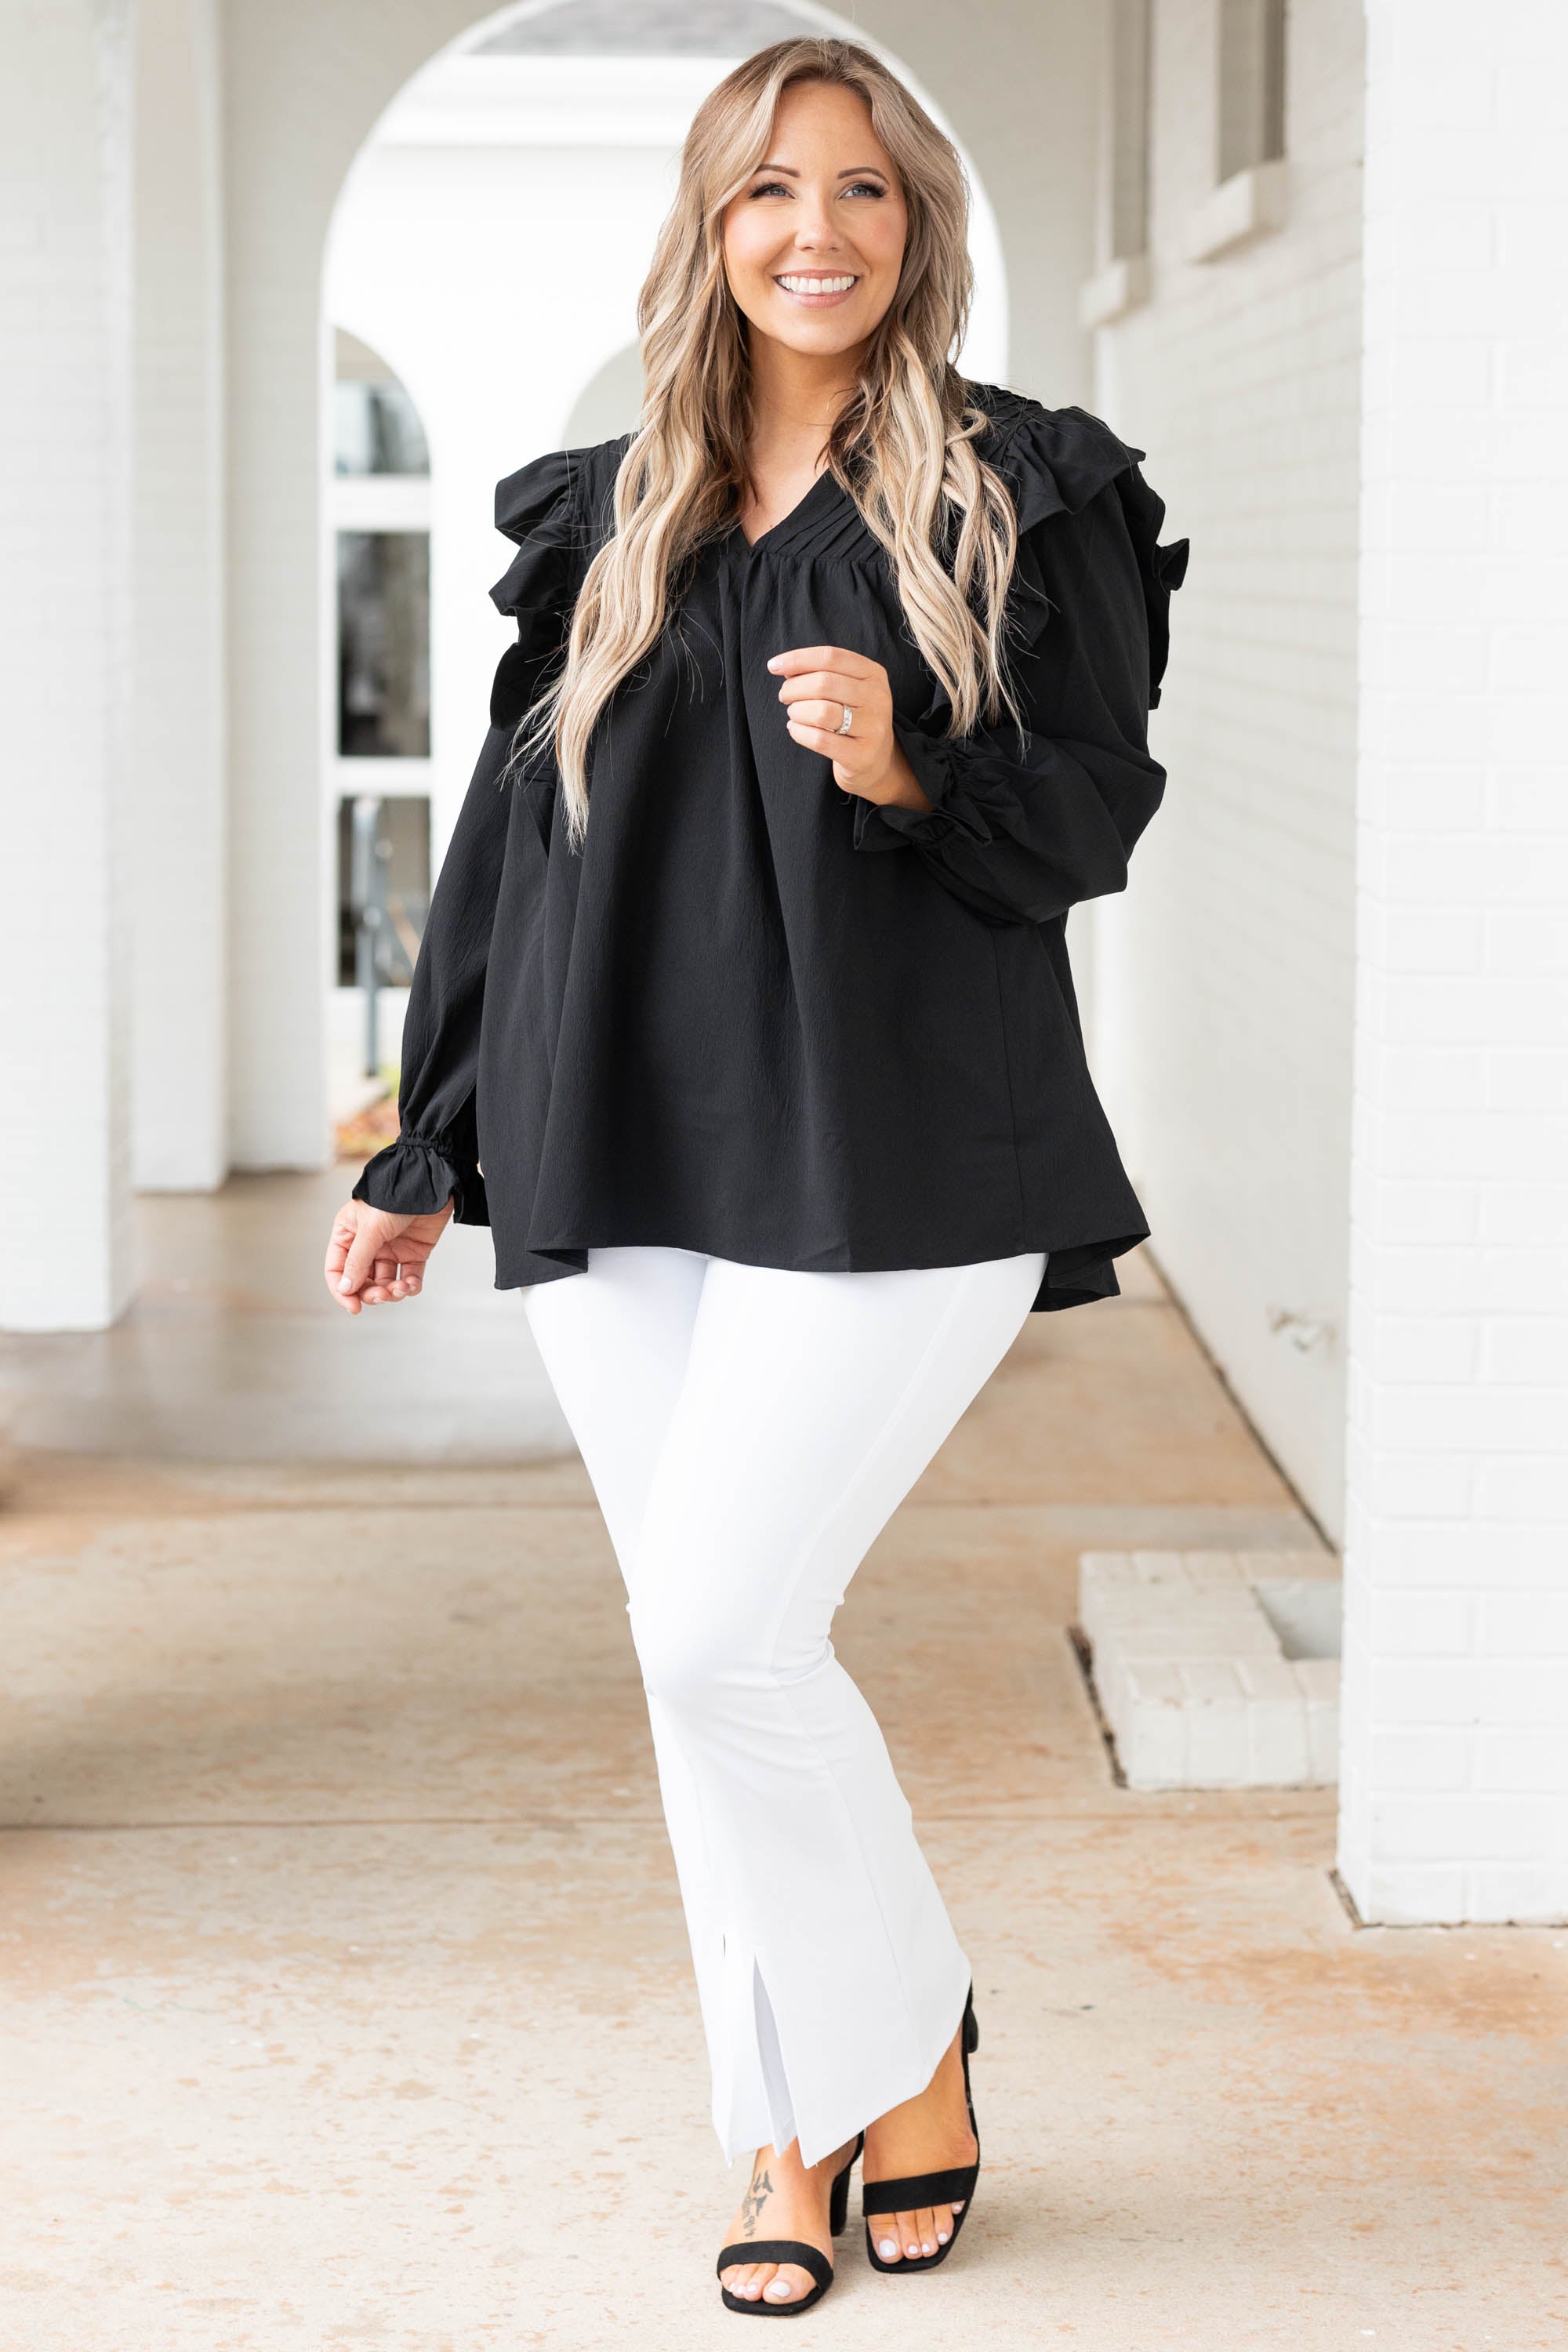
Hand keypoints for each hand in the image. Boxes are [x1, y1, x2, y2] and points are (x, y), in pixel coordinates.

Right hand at [324, 1198, 452, 1314]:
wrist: (430, 1181)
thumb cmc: (394, 1196)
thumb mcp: (370, 1229)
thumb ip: (357, 1261)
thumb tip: (345, 1289)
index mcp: (347, 1234)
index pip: (337, 1270)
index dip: (343, 1291)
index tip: (354, 1307)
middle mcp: (367, 1243)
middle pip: (362, 1281)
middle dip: (372, 1293)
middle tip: (383, 1295)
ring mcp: (391, 1248)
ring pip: (386, 1282)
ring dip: (393, 1291)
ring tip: (401, 1288)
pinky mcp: (414, 1251)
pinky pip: (409, 1277)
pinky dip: (410, 1286)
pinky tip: (412, 1285)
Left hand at [767, 645, 932, 811]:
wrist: (876, 761)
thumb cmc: (852, 719)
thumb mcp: (846, 690)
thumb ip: (820, 673)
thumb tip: (784, 667)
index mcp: (874, 674)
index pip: (830, 657)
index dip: (798, 659)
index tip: (773, 666)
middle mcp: (878, 698)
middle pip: (823, 683)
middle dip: (793, 689)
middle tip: (785, 697)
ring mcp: (873, 728)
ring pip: (821, 712)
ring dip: (797, 712)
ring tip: (794, 715)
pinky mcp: (861, 755)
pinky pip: (820, 740)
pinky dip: (800, 733)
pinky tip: (796, 730)